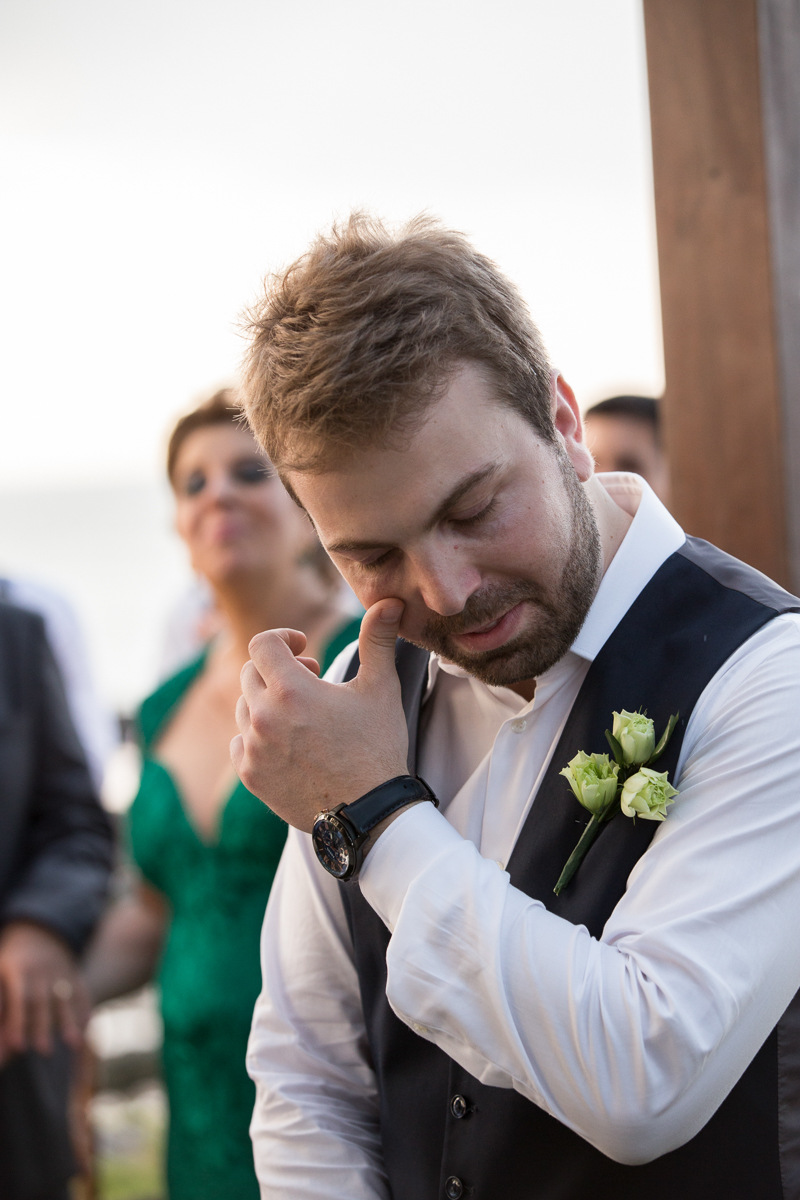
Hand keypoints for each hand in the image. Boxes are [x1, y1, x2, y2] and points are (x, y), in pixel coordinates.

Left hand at [0, 920, 87, 1063]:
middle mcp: (42, 971)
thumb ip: (0, 1005)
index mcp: (19, 970)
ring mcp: (61, 972)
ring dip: (69, 1022)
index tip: (18, 1046)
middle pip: (43, 1001)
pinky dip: (85, 1009)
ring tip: (73, 1044)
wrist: (38, 932)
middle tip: (43, 1052)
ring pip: (65, 999)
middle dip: (43, 1026)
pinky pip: (82, 992)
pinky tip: (86, 1027)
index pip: (20, 998)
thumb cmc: (11, 963)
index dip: (18, 1021)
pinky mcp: (75, 975)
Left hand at [231, 598, 409, 831]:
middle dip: (277, 670)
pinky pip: (240, 743)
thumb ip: (377, 640)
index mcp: (291, 690)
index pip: (262, 644)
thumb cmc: (377, 747)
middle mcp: (263, 717)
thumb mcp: (380, 688)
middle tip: (309, 680)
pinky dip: (257, 736)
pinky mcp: (251, 776)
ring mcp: (253, 749)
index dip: (283, 639)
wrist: (369, 812)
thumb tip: (389, 602)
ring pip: (245, 708)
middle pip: (250, 673)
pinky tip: (286, 742)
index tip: (304, 649)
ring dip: (267, 703)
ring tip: (301, 714)